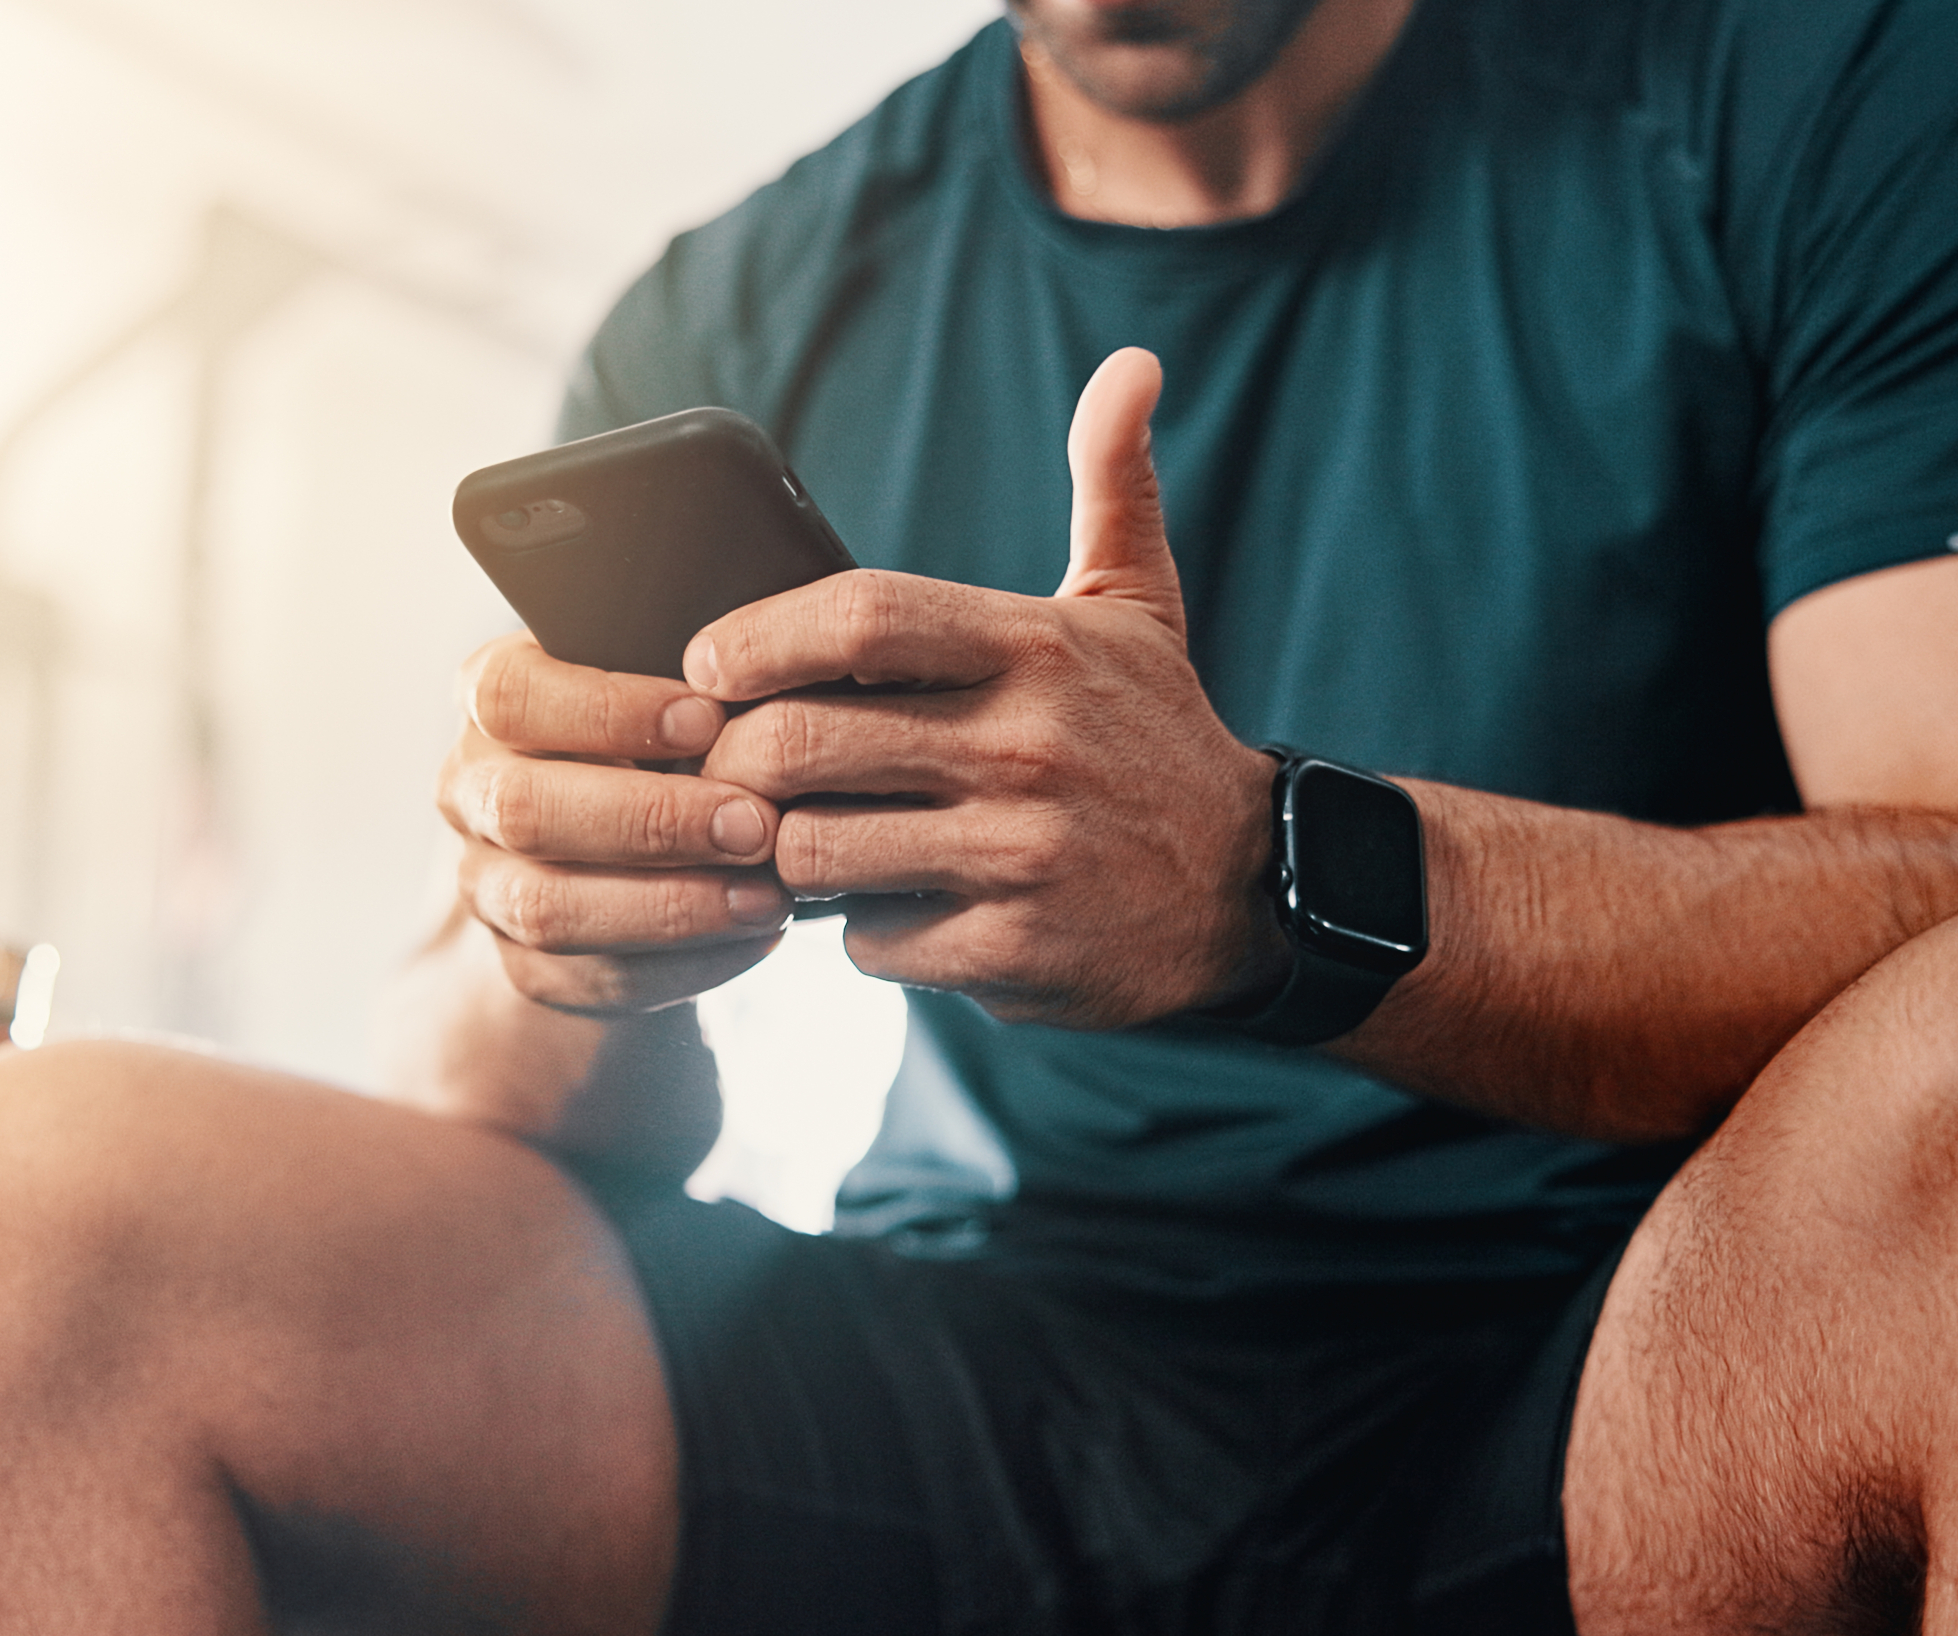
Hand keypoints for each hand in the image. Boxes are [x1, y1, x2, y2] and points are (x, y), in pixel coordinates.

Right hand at [437, 634, 792, 1014]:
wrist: (620, 850)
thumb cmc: (664, 736)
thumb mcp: (666, 683)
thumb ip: (694, 675)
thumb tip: (770, 667)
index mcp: (491, 698)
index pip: (511, 697)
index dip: (607, 710)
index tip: (709, 717)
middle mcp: (472, 790)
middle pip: (525, 809)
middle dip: (651, 821)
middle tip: (756, 823)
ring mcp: (485, 885)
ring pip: (548, 908)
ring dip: (671, 904)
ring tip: (769, 895)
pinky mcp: (525, 965)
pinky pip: (593, 977)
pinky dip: (685, 962)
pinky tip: (756, 936)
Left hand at [688, 347, 1283, 1028]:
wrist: (1253, 891)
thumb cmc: (1157, 738)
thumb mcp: (1138, 607)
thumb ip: (1111, 484)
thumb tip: (1131, 365)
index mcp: (1034, 646)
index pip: (857, 617)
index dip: (754, 638)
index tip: (705, 664)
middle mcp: (1026, 744)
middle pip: (800, 744)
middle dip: (736, 764)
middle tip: (727, 773)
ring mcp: (1022, 851)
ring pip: (815, 850)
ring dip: (789, 854)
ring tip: (807, 841)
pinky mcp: (1018, 948)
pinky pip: (872, 940)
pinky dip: (862, 931)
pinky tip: (894, 907)